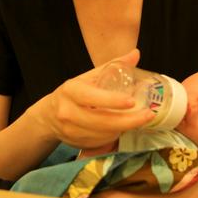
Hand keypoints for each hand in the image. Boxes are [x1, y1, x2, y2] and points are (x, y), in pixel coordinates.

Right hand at [27, 49, 154, 148]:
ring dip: (123, 129)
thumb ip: (113, 65)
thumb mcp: (89, 76)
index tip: (132, 101)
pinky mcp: (76, 143)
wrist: (49, 115)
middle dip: (129, 120)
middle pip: (102, 121)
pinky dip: (114, 137)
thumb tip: (136, 53)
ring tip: (138, 120)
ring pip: (103, 134)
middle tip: (148, 115)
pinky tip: (122, 129)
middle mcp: (68, 112)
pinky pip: (100, 143)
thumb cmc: (74, 92)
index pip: (93, 97)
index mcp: (72, 91)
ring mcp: (71, 130)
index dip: (112, 101)